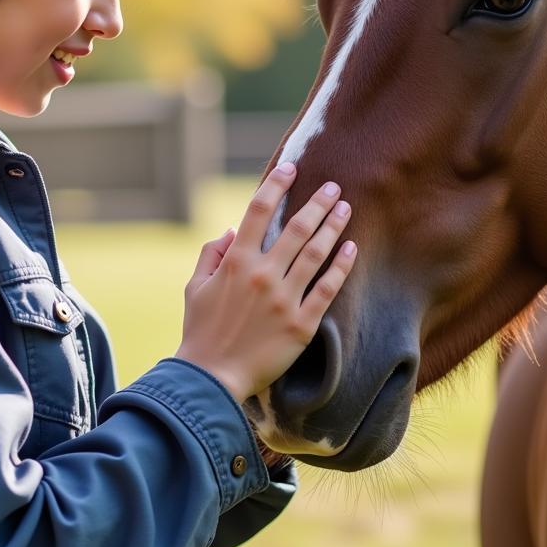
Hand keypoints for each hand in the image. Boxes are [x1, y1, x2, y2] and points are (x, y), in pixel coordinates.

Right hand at [175, 162, 357, 403]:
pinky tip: (352, 247)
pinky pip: (327, 289)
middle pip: (296, 227)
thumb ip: (211, 254)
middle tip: (333, 186)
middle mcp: (262, 274)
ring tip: (345, 208)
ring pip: (315, 253)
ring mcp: (283, 299)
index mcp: (235, 261)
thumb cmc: (199, 332)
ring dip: (333, 226)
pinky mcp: (301, 324)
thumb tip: (230, 230)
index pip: (258, 210)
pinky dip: (341, 266)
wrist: (210, 379)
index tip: (291, 167)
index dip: (276, 184)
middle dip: (317, 202)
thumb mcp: (195, 287)